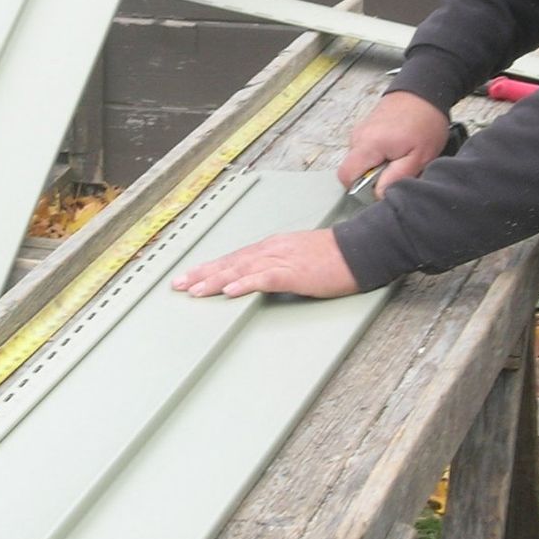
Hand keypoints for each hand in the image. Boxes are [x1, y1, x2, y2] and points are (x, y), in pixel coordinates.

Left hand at [171, 228, 357, 299]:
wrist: (359, 249)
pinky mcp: (294, 272)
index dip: (209, 268)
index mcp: (272, 247)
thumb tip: (260, 277)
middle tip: (178, 285)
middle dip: (202, 274)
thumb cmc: (334, 257)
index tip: (189, 277)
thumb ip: (278, 265)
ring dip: (214, 280)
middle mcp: (271, 250)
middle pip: (230, 262)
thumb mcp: (299, 257)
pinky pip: (264, 278)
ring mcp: (282, 259)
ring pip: (240, 269)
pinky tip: (229, 291)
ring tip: (194, 290)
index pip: (234, 258)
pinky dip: (244, 284)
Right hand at [337, 91, 451, 197]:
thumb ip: (396, 177)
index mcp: (367, 145)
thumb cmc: (425, 120)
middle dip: (373, 176)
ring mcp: (360, 131)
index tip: (382, 184)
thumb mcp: (419, 156)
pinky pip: (367, 150)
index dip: (361, 189)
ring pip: (362, 160)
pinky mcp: (366, 128)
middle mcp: (358, 137)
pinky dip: (380, 153)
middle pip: (354, 169)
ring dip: (378, 164)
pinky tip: (398, 146)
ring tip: (401, 154)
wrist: (425, 89)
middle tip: (398, 167)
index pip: (346, 177)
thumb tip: (378, 195)